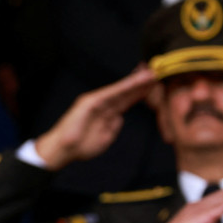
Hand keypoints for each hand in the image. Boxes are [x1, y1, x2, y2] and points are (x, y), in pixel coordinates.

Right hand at [33, 66, 156, 169]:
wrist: (63, 150)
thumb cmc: (80, 146)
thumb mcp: (105, 138)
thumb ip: (113, 127)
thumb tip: (120, 118)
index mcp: (107, 113)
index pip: (127, 100)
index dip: (141, 93)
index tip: (157, 86)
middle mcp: (103, 104)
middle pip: (126, 92)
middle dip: (142, 84)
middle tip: (159, 73)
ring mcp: (96, 101)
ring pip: (120, 90)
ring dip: (136, 82)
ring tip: (151, 74)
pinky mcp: (89, 102)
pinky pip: (110, 93)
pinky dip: (122, 87)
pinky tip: (134, 82)